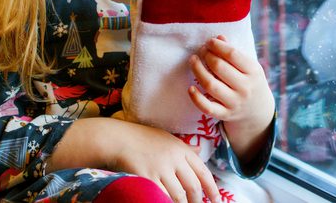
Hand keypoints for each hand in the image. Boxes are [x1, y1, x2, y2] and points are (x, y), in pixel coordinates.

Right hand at [49, 117, 220, 202]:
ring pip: (179, 196)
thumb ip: (183, 149)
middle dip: (198, 202)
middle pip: (193, 187)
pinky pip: (161, 196)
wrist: (117, 138)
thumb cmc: (141, 138)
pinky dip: (166, 202)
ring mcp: (160, 169)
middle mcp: (174, 159)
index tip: (217, 200)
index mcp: (181, 149)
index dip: (213, 189)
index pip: (203, 172)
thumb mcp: (166, 138)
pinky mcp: (146, 178)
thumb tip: (200, 155)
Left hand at [188, 35, 273, 125]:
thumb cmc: (250, 82)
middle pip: (219, 67)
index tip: (210, 42)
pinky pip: (208, 108)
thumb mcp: (250, 66)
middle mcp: (245, 88)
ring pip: (211, 85)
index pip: (232, 54)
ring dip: (198, 70)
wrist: (258, 111)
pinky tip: (190, 88)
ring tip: (193, 60)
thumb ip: (235, 52)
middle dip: (207, 55)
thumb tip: (219, 38)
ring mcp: (234, 103)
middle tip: (201, 50)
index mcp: (253, 72)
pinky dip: (197, 98)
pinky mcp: (225, 114)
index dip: (218, 46)